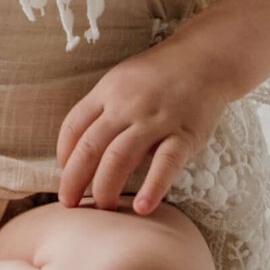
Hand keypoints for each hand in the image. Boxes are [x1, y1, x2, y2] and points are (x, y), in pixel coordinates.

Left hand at [55, 42, 230, 214]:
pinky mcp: (184, 135)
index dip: (64, 153)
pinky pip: (165, 164)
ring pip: (119, 158)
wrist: (205, 58)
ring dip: (105, 188)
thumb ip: (104, 109)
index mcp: (108, 91)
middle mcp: (127, 105)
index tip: (64, 172)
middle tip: (68, 204)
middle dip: (74, 180)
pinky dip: (152, 187)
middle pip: (90, 147)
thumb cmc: (160, 74)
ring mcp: (155, 120)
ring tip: (102, 210)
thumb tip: (81, 147)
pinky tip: (141, 207)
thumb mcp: (123, 80)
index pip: (74, 125)